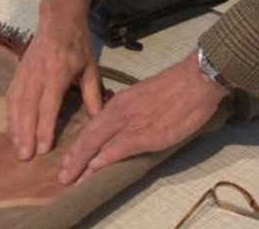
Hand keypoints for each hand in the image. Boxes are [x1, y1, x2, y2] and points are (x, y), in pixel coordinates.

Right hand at [6, 0, 101, 160]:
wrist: (58, 18)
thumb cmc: (78, 43)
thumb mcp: (90, 67)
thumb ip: (92, 94)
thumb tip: (99, 120)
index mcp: (58, 71)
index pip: (48, 104)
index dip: (45, 127)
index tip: (43, 148)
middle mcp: (38, 73)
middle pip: (28, 107)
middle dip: (26, 133)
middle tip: (25, 156)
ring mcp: (25, 71)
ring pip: (16, 102)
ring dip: (15, 126)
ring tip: (17, 147)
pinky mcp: (18, 71)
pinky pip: (11, 95)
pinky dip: (10, 113)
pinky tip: (11, 129)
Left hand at [59, 50, 228, 183]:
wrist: (194, 80)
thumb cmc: (175, 87)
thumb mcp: (143, 95)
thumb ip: (130, 109)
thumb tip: (122, 123)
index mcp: (119, 101)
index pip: (93, 126)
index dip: (80, 144)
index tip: (71, 158)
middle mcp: (119, 112)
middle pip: (89, 137)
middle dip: (74, 158)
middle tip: (63, 174)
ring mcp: (130, 124)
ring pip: (98, 144)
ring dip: (82, 164)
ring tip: (71, 178)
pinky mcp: (145, 135)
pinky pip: (118, 149)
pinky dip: (103, 161)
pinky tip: (93, 171)